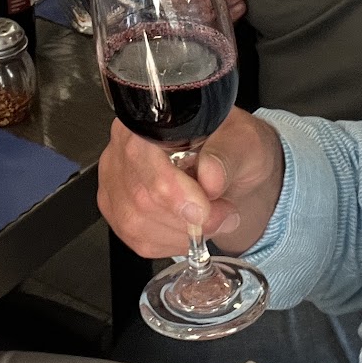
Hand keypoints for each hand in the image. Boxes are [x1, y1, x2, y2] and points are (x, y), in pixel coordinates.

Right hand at [97, 111, 282, 258]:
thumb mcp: (245, 143)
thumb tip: (211, 176)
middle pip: (140, 197)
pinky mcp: (118, 212)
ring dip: (183, 232)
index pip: (142, 155)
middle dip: (188, 216)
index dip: (172, 189)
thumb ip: (229, 155)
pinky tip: (191, 228)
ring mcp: (116, 181)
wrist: (232, 173)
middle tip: (223, 213)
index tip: (204, 208)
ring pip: (137, 223)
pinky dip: (174, 242)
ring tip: (212, 217)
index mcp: (150, 120)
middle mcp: (123, 147)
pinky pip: (140, 240)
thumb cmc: (233, 149)